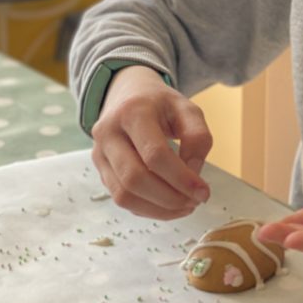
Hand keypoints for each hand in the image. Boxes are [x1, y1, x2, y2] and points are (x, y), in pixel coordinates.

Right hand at [90, 65, 211, 219]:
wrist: (128, 94)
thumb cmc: (161, 104)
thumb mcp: (188, 109)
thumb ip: (198, 138)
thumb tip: (193, 174)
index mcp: (133, 112)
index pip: (155, 154)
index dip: (181, 179)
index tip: (203, 192)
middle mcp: (109, 132)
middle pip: (135, 178)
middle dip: (169, 198)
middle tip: (194, 202)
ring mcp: (100, 152)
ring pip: (123, 194)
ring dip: (158, 209)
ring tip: (184, 206)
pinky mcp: (100, 168)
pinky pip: (120, 198)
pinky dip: (147, 208)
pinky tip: (167, 205)